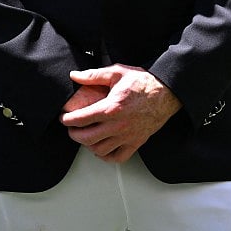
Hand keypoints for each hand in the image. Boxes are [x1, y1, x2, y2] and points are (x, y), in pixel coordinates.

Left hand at [59, 65, 181, 162]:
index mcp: (112, 108)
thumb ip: (93, 75)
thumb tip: (74, 76)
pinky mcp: (136, 142)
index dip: (68, 120)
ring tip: (84, 137)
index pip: (82, 119)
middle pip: (88, 138)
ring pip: (101, 150)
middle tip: (70, 128)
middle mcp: (119, 125)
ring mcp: (128, 136)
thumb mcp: (116, 72)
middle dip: (74, 134)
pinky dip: (106, 156)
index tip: (63, 118)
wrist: (166, 92)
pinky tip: (100, 149)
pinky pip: (118, 157)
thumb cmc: (143, 82)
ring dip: (88, 146)